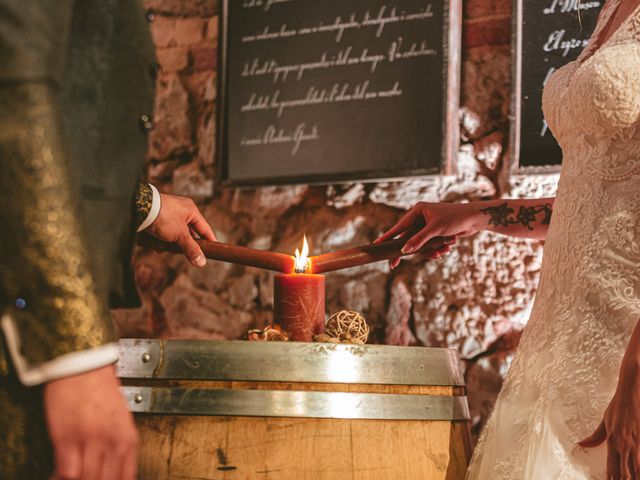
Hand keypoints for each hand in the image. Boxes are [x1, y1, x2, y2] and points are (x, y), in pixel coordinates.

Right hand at [44, 365, 137, 479]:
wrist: (84, 364)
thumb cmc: (102, 387)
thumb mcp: (121, 418)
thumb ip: (119, 444)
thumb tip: (115, 467)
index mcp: (128, 438)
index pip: (125, 478)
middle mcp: (111, 442)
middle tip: (88, 478)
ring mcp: (89, 441)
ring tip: (74, 475)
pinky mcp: (67, 438)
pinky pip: (67, 472)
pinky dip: (62, 477)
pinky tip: (60, 474)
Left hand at [146, 193, 215, 266]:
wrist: (138, 208)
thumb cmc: (163, 217)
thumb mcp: (180, 235)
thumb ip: (191, 249)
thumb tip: (201, 263)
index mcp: (190, 210)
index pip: (205, 228)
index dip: (210, 240)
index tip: (214, 249)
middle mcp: (180, 209)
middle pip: (189, 231)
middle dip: (187, 244)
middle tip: (190, 255)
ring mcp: (167, 212)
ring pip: (175, 233)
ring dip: (173, 244)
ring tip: (168, 250)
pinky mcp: (156, 217)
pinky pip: (163, 231)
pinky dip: (162, 240)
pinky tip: (157, 248)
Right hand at [375, 202, 477, 268]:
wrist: (475, 219)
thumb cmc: (456, 218)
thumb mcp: (436, 230)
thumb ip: (419, 240)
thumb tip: (404, 251)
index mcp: (418, 211)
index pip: (399, 227)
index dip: (388, 237)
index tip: (377, 245)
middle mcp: (421, 217)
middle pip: (407, 239)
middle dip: (411, 251)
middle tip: (393, 265)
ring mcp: (427, 226)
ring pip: (420, 245)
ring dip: (429, 251)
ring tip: (442, 251)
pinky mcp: (435, 233)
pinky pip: (429, 246)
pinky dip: (436, 249)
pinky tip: (447, 248)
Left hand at [579, 361, 639, 478]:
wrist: (631, 394)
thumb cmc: (617, 407)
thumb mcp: (605, 421)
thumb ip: (595, 436)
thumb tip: (581, 444)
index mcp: (613, 441)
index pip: (611, 467)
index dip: (611, 478)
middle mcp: (625, 445)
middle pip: (625, 472)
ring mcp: (636, 444)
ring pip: (636, 468)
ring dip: (632, 476)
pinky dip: (639, 468)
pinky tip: (637, 472)